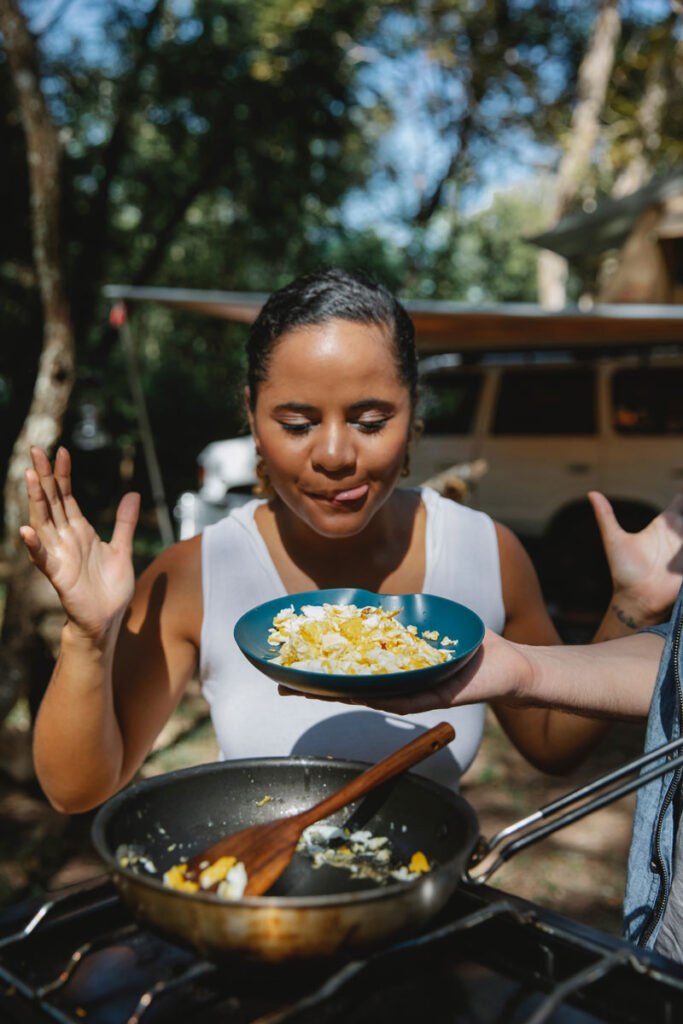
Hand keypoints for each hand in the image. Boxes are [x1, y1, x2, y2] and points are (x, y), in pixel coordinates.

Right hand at [20, 446, 140, 640]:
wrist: (107, 619)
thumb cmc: (110, 587)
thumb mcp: (122, 548)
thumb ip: (125, 522)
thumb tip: (133, 494)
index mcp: (80, 531)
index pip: (67, 496)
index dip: (64, 475)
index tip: (62, 451)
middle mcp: (65, 539)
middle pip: (52, 502)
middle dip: (44, 477)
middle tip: (36, 451)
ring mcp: (60, 555)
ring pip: (44, 522)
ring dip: (36, 501)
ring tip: (30, 477)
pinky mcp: (59, 576)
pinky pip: (43, 558)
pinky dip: (34, 545)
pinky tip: (25, 530)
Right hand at [279, 630, 530, 715]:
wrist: (512, 664)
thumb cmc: (471, 645)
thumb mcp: (429, 626)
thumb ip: (403, 621)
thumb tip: (374, 607)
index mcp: (393, 669)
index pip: (351, 670)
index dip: (321, 669)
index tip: (288, 668)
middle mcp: (398, 686)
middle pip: (351, 688)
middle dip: (317, 687)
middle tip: (283, 685)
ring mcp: (415, 695)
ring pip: (371, 697)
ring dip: (341, 694)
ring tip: (312, 690)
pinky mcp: (436, 698)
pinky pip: (405, 701)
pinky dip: (383, 698)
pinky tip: (361, 695)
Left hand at [588, 490, 682, 621]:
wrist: (636, 599)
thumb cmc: (624, 571)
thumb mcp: (614, 540)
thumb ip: (606, 516)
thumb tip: (591, 493)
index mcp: (662, 526)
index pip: (681, 502)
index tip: (682, 492)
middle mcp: (678, 535)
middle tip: (682, 520)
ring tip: (682, 533)